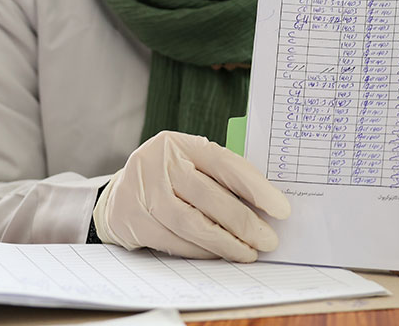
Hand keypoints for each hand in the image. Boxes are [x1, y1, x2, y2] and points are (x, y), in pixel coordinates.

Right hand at [92, 131, 290, 261]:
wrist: (117, 195)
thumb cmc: (168, 178)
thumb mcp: (189, 162)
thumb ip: (221, 175)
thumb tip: (265, 206)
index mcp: (181, 144)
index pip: (226, 164)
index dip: (257, 188)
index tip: (281, 209)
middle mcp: (160, 164)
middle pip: (210, 197)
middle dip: (245, 223)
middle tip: (269, 240)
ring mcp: (144, 192)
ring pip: (192, 224)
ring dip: (226, 243)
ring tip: (249, 253)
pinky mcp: (134, 221)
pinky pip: (175, 242)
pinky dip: (202, 251)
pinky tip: (220, 255)